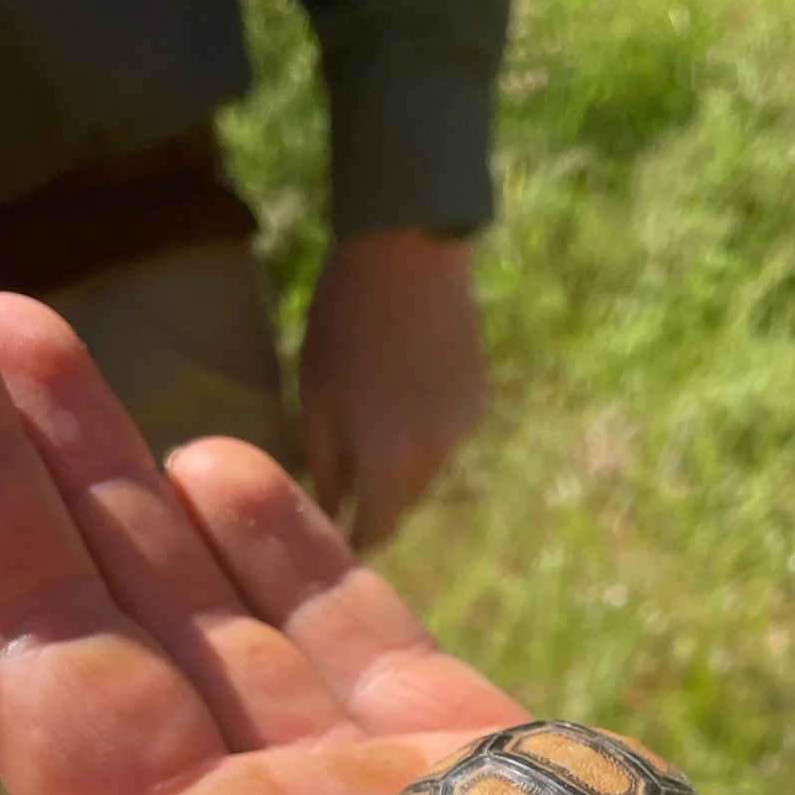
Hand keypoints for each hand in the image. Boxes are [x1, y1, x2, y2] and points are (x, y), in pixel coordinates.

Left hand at [299, 228, 484, 549]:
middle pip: (404, 502)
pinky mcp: (478, 400)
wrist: (411, 255)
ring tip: (376, 423)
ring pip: (427, 469)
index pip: (377, 529)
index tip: (339, 539)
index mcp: (389, 462)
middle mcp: (434, 458)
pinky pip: (445, 435)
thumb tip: (332, 511)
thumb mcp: (316, 396)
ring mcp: (462, 429)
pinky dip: (424, 430)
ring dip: (402, 464)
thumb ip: (325, 464)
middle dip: (378, 500)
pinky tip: (405, 390)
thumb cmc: (344, 323)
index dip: (357, 539)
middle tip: (350, 481)